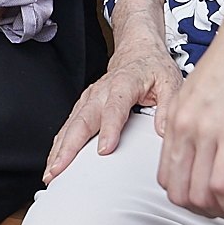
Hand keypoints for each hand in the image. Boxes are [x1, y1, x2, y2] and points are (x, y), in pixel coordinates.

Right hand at [45, 43, 179, 181]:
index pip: (114, 108)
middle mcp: (101, 91)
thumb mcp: (171, 81)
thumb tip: (163, 130)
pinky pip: (68, 126)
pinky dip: (59, 144)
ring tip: (52, 172)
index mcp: (124, 83)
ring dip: (59, 148)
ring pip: (71, 124)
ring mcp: (90, 98)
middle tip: (62, 168)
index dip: (109, 129)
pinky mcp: (84, 105)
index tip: (105, 150)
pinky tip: (54, 160)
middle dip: (69, 146)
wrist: (138, 52)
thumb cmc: (153, 68)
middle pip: (83, 119)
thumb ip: (168, 105)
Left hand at [157, 0, 223, 217]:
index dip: (186, 194)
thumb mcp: (208, 89)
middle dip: (200, 209)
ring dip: (219, 211)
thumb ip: (204, 115)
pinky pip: (220, 187)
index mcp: (177, 115)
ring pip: (197, 195)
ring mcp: (205, 132)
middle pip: (176, 190)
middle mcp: (184, 126)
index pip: (166, 172)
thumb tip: (216, 138)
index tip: (210, 197)